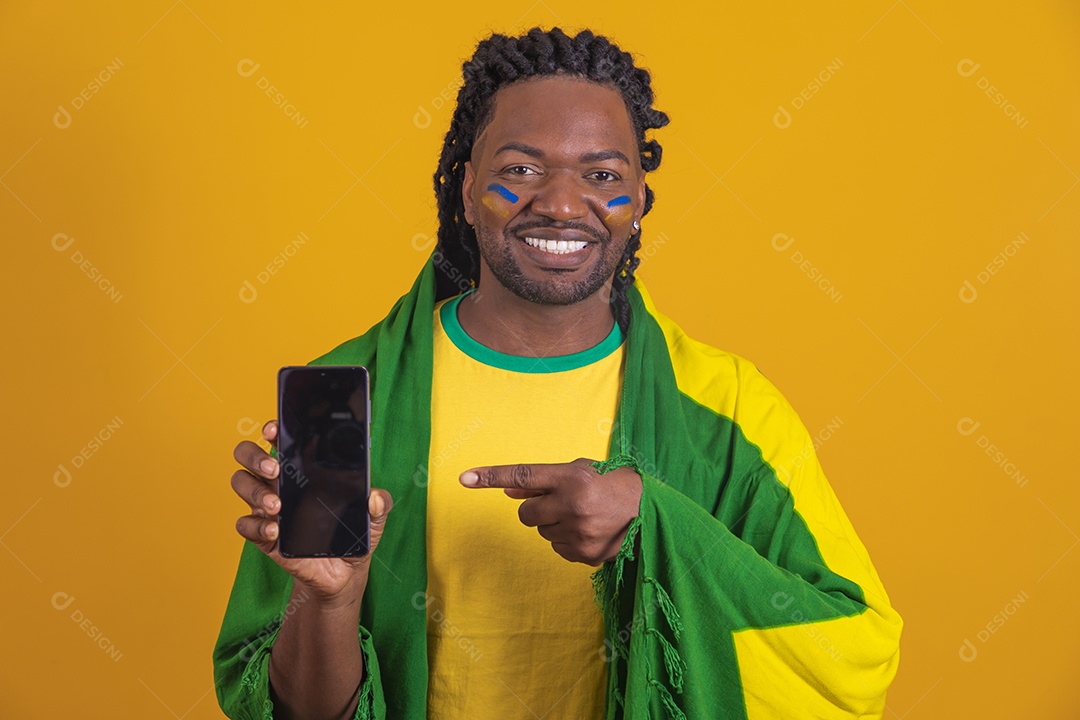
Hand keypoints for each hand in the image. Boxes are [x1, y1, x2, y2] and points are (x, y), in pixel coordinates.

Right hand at [231, 420, 392, 604]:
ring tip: (276, 506)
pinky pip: (245, 525)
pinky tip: (274, 531)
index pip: (280, 440)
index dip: (272, 430)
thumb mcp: (374, 517)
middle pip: (248, 457)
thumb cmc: (353, 535)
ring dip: (254, 491)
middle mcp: (280, 483)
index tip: (275, 430)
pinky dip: (256, 526)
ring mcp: (268, 508)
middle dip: (255, 456)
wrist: (344, 572)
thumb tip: (374, 498)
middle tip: (275, 469)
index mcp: (304, 469)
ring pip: (241, 484)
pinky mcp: (264, 535)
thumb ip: (379, 504)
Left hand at [459, 457, 641, 565]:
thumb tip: (508, 490)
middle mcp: (574, 505)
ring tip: (581, 516)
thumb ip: (542, 481)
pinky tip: (587, 531)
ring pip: (541, 532)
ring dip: (553, 524)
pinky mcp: (585, 555)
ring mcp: (580, 534)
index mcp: (572, 478)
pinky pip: (556, 549)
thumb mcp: (579, 471)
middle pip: (525, 513)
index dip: (491, 477)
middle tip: (559, 503)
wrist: (650, 512)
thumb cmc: (610, 484)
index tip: (464, 477)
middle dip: (536, 508)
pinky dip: (566, 541)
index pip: (523, 475)